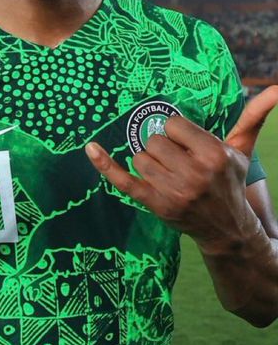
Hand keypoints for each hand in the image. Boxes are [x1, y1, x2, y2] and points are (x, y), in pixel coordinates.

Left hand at [86, 86, 277, 253]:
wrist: (226, 229)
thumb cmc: (231, 181)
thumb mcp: (242, 149)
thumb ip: (255, 116)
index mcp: (213, 154)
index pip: (172, 124)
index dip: (177, 133)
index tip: (187, 144)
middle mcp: (193, 174)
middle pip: (154, 141)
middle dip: (164, 148)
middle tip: (179, 162)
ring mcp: (172, 192)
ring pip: (140, 157)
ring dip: (150, 162)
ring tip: (169, 173)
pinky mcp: (155, 204)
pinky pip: (123, 180)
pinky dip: (105, 164)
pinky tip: (90, 148)